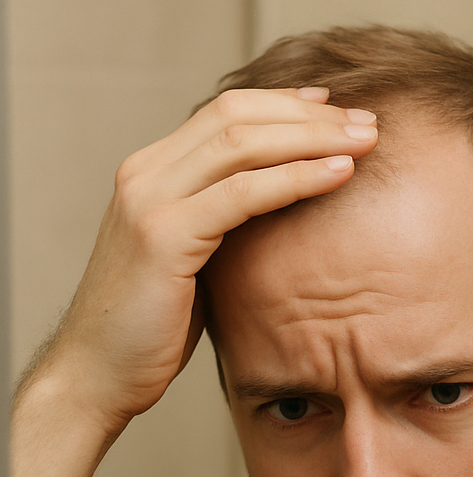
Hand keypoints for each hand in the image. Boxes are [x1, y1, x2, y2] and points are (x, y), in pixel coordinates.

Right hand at [36, 87, 378, 432]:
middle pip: (237, 116)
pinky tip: (339, 174)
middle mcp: (146, 173)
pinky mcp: (162, 236)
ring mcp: (149, 200)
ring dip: (312, 138)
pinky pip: (242, 194)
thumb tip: (282, 205)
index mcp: (153, 172)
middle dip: (309, 115)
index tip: (337, 106)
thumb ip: (224, 220)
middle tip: (368, 121)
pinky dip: (296, 178)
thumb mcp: (195, 257)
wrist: (98, 373)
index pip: (225, 113)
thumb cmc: (155, 325)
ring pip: (242, 145)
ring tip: (366, 140)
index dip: (285, 103)